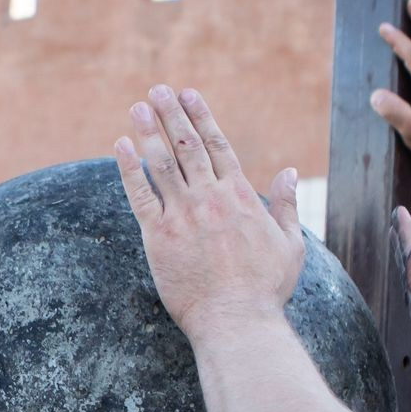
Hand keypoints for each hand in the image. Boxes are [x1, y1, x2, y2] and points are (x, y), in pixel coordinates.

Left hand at [113, 86, 302, 339]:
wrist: (237, 320)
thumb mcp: (290, 243)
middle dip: (172, 115)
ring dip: (149, 132)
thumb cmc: (265, 289)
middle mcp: (210, 198)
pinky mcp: (159, 237)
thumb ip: (287, 204)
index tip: (188, 94)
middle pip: (187, 146)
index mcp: (240, 196)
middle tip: (158, 91)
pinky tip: (120, 145)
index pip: (218, 145)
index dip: (201, 117)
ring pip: (162, 163)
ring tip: (138, 107)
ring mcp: (183, 215)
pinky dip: (128, 168)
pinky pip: (140, 195)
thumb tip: (289, 172)